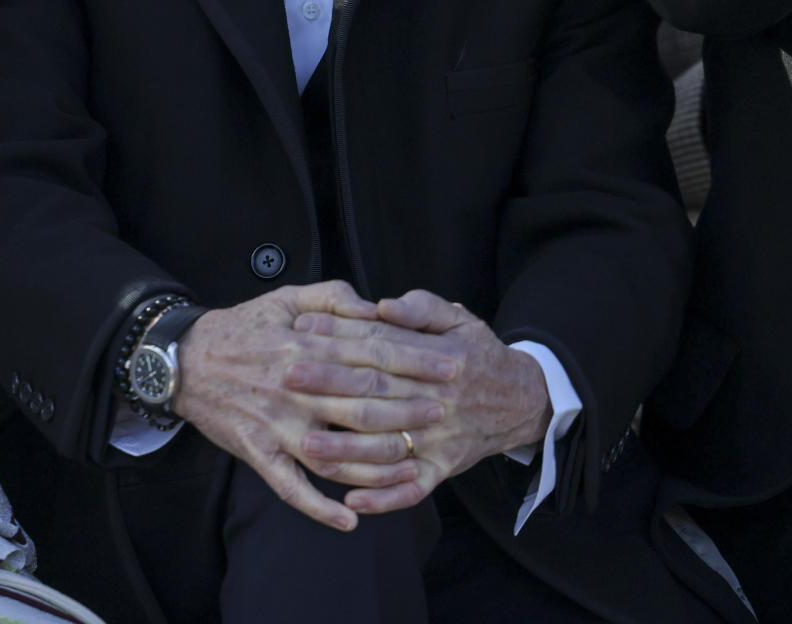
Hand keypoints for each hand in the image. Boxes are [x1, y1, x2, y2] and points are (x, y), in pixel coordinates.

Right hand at [174, 280, 452, 530]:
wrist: (184, 360)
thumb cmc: (242, 327)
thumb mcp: (285, 297)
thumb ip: (332, 297)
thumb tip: (375, 306)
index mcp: (305, 343)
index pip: (370, 354)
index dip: (413, 361)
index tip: (448, 366)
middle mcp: (295, 386)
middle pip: (361, 403)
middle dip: (408, 409)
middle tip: (445, 412)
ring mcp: (276, 424)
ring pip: (335, 452)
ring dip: (375, 463)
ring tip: (412, 464)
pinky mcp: (258, 453)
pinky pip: (291, 488)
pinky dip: (319, 509)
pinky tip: (350, 522)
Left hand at [290, 290, 551, 515]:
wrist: (521, 401)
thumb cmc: (478, 353)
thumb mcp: (458, 318)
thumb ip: (422, 308)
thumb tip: (384, 304)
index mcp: (438, 356)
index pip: (379, 344)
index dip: (339, 336)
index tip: (301, 330)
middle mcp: (437, 399)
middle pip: (376, 392)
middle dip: (328, 385)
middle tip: (285, 378)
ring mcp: (440, 438)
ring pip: (387, 446)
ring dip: (346, 449)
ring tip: (305, 444)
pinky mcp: (443, 469)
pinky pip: (411, 489)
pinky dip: (383, 498)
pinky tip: (351, 501)